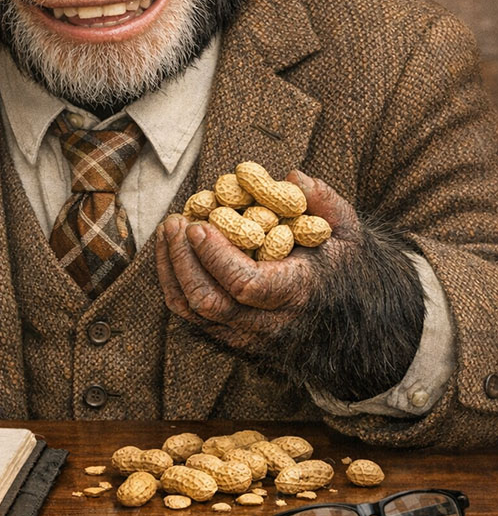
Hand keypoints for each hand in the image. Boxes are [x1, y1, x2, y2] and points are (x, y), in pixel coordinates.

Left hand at [155, 170, 360, 351]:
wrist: (348, 312)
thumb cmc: (341, 262)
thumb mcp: (347, 229)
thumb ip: (326, 202)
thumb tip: (295, 178)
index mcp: (299, 293)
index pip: (247, 285)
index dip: (216, 256)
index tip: (198, 225)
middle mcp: (270, 324)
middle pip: (210, 301)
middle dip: (184, 258)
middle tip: (176, 221)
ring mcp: (247, 336)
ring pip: (193, 312)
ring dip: (172, 268)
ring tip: (168, 229)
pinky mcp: (230, 337)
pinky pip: (191, 316)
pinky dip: (173, 282)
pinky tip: (171, 250)